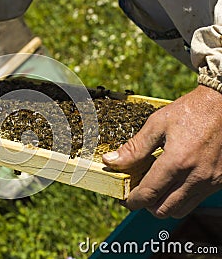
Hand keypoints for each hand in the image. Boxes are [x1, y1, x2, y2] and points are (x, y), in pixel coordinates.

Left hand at [102, 85, 221, 217]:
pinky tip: (173, 182)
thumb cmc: (190, 111)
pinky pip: (196, 200)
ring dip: (164, 205)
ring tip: (154, 189)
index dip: (133, 200)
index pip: (149, 194)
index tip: (124, 199)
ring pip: (181, 210)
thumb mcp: (157, 124)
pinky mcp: (220, 181)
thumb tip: (110, 161)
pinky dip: (180, 198)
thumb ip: (134, 148)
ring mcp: (211, 181)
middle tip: (137, 195)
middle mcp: (196, 176)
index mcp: (177, 162)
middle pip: (164, 210)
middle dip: (146, 206)